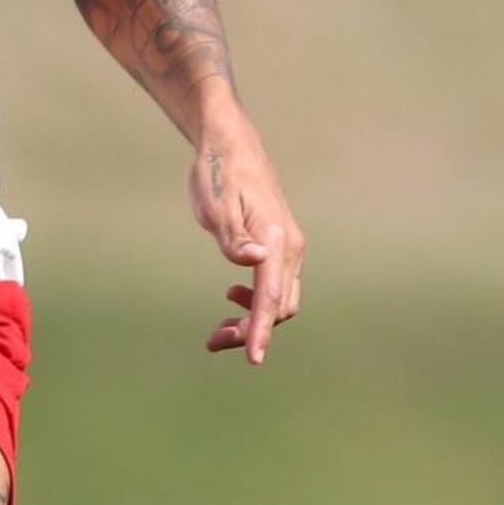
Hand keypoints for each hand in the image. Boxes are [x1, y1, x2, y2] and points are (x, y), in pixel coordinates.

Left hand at [189, 110, 305, 362]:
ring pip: (279, 300)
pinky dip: (257, 303)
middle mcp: (290, 248)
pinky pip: (276, 286)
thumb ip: (233, 238)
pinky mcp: (281, 246)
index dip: (261, 331)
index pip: (271, 297)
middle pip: (279, 306)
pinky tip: (232, 299)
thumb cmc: (219, 174)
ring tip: (219, 332)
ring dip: (253, 320)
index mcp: (277, 241)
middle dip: (251, 331)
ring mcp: (289, 248)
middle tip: (213, 341)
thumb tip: (254, 261)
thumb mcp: (215, 206)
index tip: (253, 360)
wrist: (230, 144)